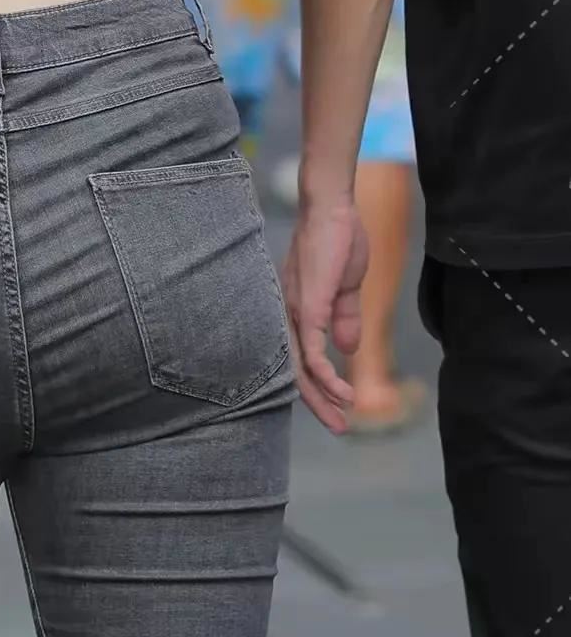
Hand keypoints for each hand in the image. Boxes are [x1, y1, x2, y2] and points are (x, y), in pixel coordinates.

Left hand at [283, 195, 368, 431]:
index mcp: (298, 313)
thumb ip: (345, 318)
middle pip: (295, 372)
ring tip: (342, 417)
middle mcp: (289, 316)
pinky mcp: (309, 306)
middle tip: (339, 427)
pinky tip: (340, 391)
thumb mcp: (346, 288)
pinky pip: (311, 350)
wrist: (334, 209)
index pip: (301, 361)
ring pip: (301, 368)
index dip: (318, 388)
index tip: (338, 409)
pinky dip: (325, 374)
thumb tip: (347, 349)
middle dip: (318, 403)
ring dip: (322, 396)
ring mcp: (296, 312)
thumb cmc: (338, 240)